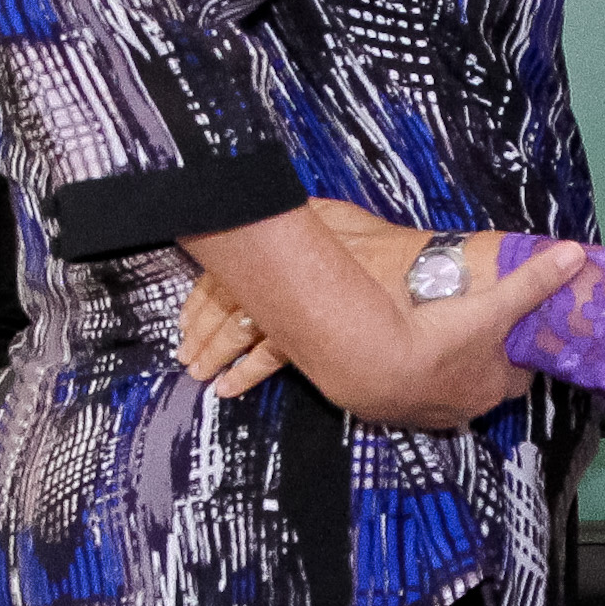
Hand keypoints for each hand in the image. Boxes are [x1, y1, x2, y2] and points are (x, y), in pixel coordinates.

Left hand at [178, 199, 432, 394]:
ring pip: (237, 330)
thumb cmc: (383, 247)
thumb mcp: (337, 220)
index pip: (223, 273)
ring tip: (199, 372)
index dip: (200, 298)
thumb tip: (287, 218)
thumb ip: (308, 223)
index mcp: (277, 247)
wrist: (419, 274)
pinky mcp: (307, 337)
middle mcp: (277, 275)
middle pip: (224, 303)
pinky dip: (246, 373)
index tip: (186, 319)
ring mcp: (290, 308)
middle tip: (185, 351)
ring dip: (215, 352)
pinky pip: (268, 357)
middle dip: (201, 331)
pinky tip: (228, 387)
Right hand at [345, 243, 588, 428]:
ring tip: (434, 344)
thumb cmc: (443, 339)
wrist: (374, 364)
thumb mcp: (494, 307)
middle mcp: (462, 410)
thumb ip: (532, 281)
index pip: (518, 378)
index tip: (514, 335)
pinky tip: (398, 359)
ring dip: (443, 376)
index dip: (518, 356)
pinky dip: (407, 381)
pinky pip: (407, 397)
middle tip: (474, 337)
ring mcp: (425, 414)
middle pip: (481, 389)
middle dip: (481, 367)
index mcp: (492, 389)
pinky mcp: (390, 413)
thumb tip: (575, 255)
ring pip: (444, 395)